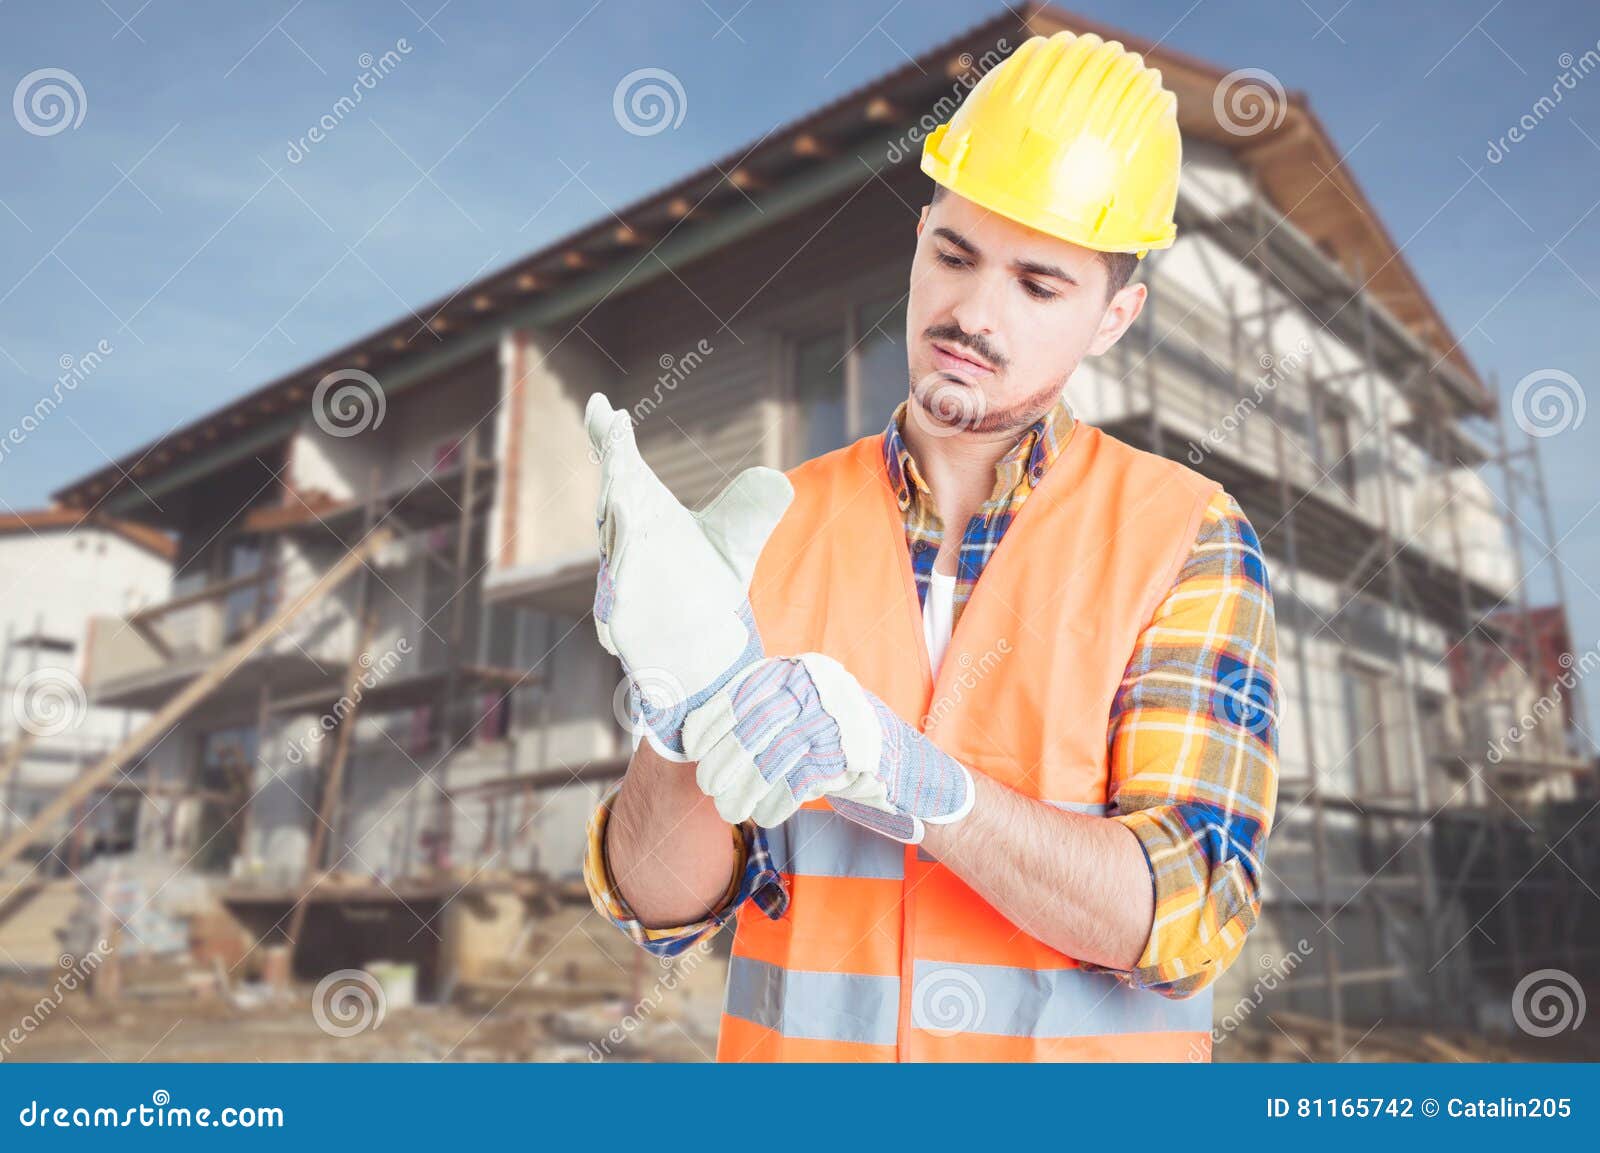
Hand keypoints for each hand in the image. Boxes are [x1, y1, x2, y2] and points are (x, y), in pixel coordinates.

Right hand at [585, 393, 792, 760]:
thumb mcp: (736, 545)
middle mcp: (628, 539)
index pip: (624, 468)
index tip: (604, 405)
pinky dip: (618, 584)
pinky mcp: (621, 618)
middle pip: (616, 495)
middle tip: (612, 429)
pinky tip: (625, 564)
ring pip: (616, 541)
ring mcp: (620, 577)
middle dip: (614, 463)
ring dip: (617, 511)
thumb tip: (777, 481)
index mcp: (647, 511)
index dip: (612, 439)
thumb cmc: (705, 586)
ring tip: (620, 482)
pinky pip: (616, 599)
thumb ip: (752, 512)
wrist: (698, 647)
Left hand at [681, 653, 974, 842]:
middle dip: (726, 760)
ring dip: (746, 788)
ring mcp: (839, 717)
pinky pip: (800, 781)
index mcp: (802, 669)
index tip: (692, 749)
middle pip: (757, 724)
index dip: (714, 720)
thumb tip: (701, 735)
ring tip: (730, 809)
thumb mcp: (803, 715)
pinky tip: (764, 816)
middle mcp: (821, 685)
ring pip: (775, 756)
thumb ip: (765, 713)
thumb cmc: (839, 746)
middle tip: (708, 787)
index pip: (746, 691)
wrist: (907, 770)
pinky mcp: (853, 754)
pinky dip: (776, 802)